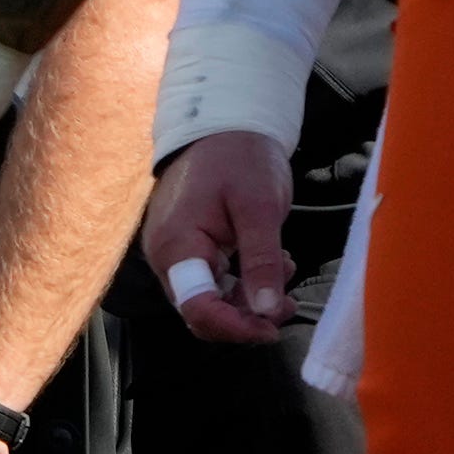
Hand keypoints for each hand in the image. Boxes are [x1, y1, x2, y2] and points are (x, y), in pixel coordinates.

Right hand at [143, 129, 298, 342]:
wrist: (222, 125)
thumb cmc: (239, 158)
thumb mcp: (259, 208)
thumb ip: (262, 262)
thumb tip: (265, 311)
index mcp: (176, 245)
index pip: (196, 308)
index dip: (234, 327)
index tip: (271, 328)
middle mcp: (167, 256)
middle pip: (200, 310)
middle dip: (245, 317)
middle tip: (287, 306)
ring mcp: (174, 253)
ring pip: (208, 299)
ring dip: (248, 301)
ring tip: (286, 277)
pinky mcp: (188, 248)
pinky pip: (212, 281)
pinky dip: (242, 284)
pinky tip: (272, 267)